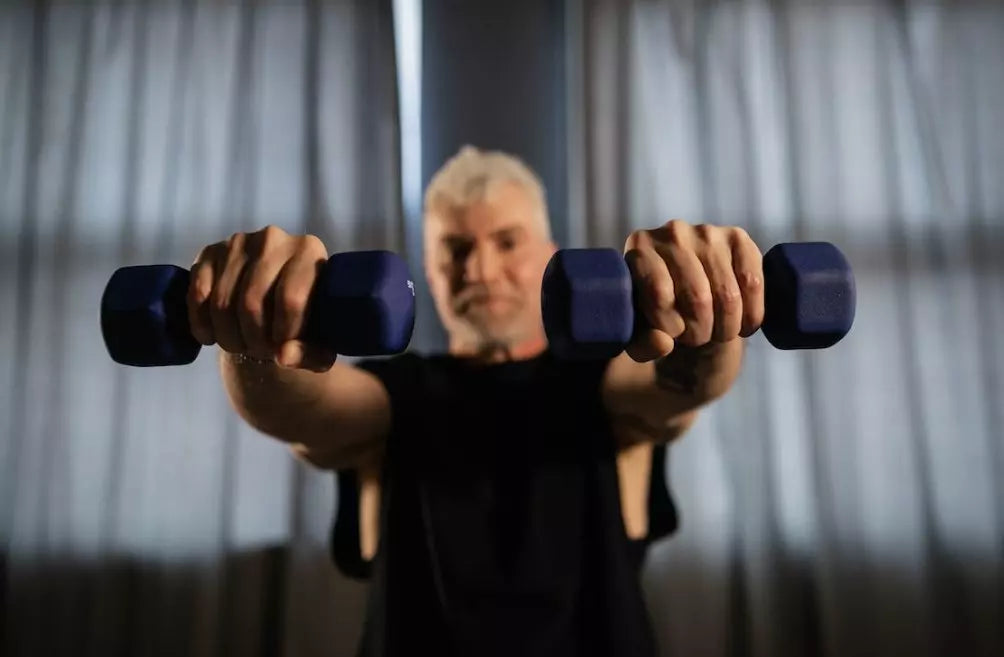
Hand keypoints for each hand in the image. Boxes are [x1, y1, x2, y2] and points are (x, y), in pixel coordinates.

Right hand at [187, 225, 335, 371]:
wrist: (273, 300)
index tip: (282, 349)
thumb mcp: (318, 343)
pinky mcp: (209, 251)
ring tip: (242, 345)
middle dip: (253, 339)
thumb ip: (310, 353)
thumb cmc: (304, 322)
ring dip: (229, 336)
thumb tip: (283, 355)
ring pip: (223, 302)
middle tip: (260, 352)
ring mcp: (238, 242)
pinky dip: (202, 323)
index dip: (283, 333)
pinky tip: (212, 337)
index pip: (291, 298)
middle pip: (252, 302)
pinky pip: (198, 294)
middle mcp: (273, 238)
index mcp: (309, 251)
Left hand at [622, 220, 764, 361]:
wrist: (685, 297)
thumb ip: (642, 345)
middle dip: (700, 331)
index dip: (671, 325)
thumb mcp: (640, 337)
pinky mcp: (738, 237)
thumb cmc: (655, 316)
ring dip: (725, 328)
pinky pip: (752, 282)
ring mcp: (707, 232)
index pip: (660, 293)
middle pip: (698, 296)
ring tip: (717, 334)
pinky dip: (750, 314)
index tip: (673, 336)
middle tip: (696, 339)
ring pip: (727, 294)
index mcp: (639, 248)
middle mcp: (672, 232)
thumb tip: (664, 342)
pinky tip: (742, 326)